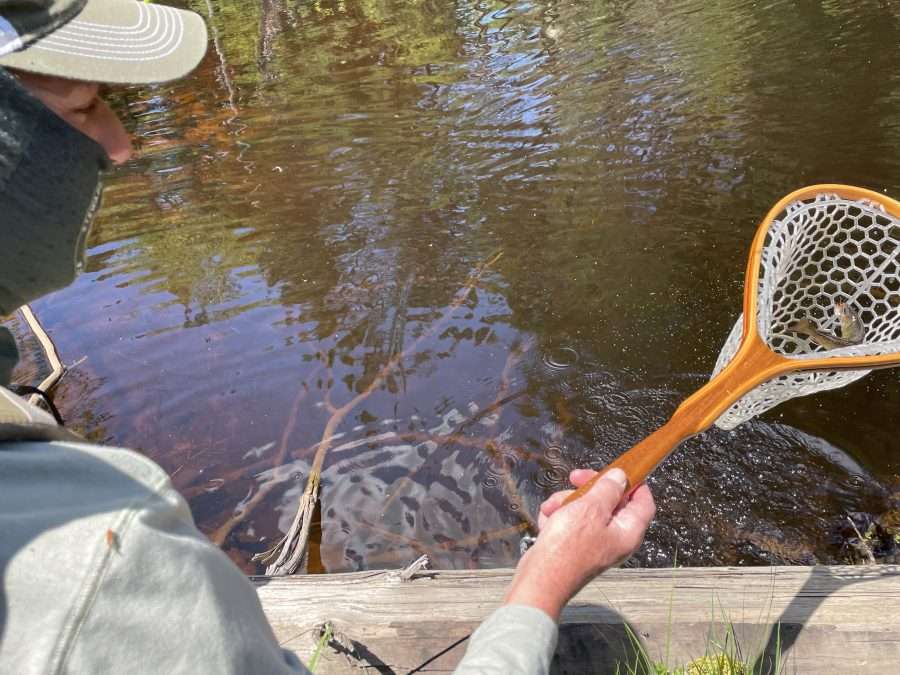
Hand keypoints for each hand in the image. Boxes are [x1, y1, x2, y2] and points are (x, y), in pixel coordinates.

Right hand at [503, 467, 654, 620]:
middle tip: (575, 477)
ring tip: (552, 509)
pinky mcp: (576, 545)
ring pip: (586, 508)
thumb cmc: (568, 547)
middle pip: (611, 501)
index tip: (618, 469)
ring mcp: (596, 542)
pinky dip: (559, 517)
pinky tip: (547, 522)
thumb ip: (608, 489)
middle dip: (589, 488)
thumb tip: (621, 477)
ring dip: (567, 502)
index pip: (643, 502)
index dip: (634, 483)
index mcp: (628, 531)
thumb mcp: (590, 509)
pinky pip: (571, 521)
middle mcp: (616, 537)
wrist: (541, 578)